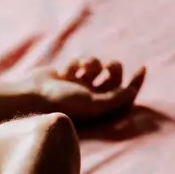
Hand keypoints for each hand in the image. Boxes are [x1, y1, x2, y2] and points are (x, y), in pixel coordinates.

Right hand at [30, 57, 145, 121]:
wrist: (33, 95)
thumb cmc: (62, 103)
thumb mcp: (93, 104)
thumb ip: (115, 99)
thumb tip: (132, 91)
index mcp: (97, 110)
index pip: (123, 97)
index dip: (135, 83)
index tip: (141, 68)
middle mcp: (90, 99)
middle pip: (114, 79)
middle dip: (114, 69)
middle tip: (110, 66)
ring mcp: (78, 86)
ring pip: (97, 67)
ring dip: (94, 63)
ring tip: (85, 66)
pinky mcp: (68, 75)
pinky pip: (80, 62)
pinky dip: (75, 64)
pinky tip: (66, 71)